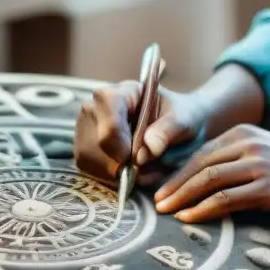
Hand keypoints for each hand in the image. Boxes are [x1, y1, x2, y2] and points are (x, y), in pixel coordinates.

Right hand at [74, 80, 210, 183]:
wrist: (177, 128)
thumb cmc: (181, 118)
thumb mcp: (185, 119)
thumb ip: (168, 130)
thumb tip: (148, 148)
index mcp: (123, 91)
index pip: (108, 110)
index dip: (119, 139)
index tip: (135, 157)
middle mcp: (97, 106)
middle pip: (96, 140)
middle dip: (120, 162)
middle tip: (145, 168)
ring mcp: (86, 127)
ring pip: (90, 158)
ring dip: (116, 172)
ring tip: (141, 169)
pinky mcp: (84, 147)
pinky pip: (89, 169)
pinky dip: (109, 177)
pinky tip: (127, 172)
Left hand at [153, 125, 269, 222]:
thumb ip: (242, 161)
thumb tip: (211, 182)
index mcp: (246, 133)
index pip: (202, 152)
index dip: (177, 171)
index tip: (162, 187)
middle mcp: (249, 144)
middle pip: (199, 164)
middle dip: (173, 184)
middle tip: (155, 202)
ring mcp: (258, 165)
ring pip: (208, 180)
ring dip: (182, 197)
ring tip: (165, 212)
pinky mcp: (267, 187)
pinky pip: (226, 198)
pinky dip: (203, 209)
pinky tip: (189, 219)